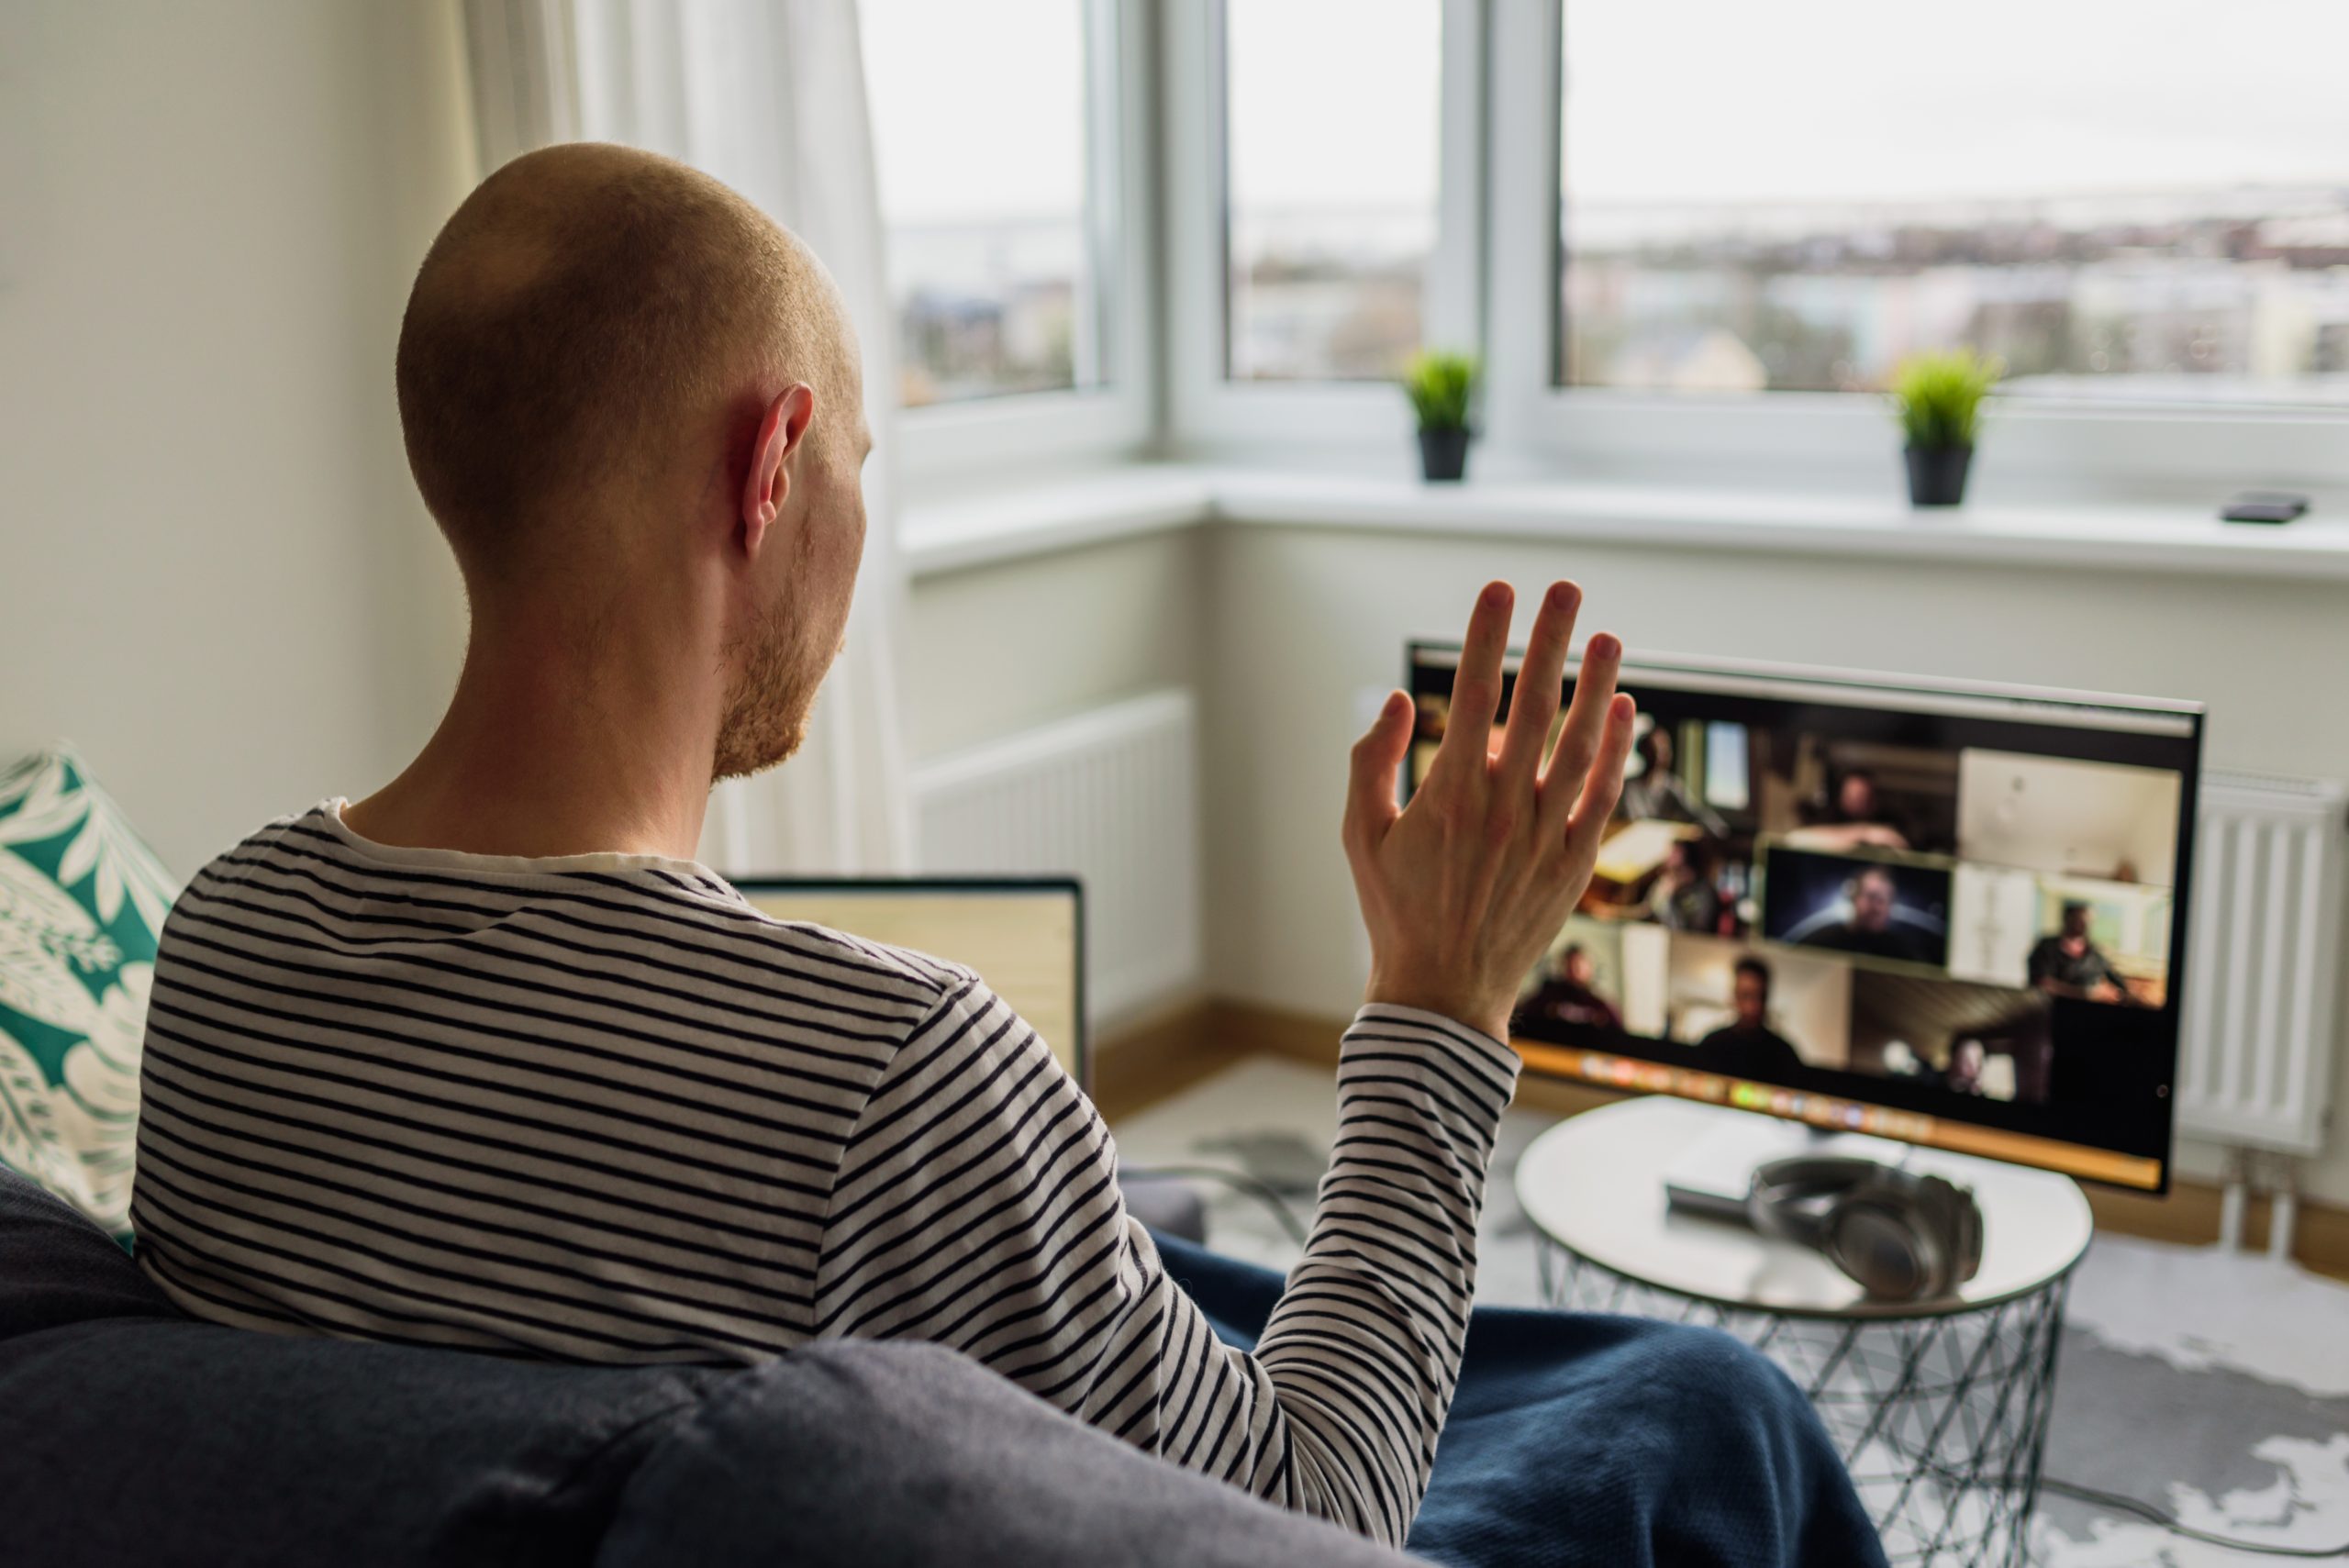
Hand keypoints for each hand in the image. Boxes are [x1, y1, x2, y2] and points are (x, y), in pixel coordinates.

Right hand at [1343, 581, 1635, 1041]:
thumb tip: (1400, 700)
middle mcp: (1505, 807)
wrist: (1443, 991)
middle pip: (1534, 704)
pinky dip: (1618, 749)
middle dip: (1550, 639)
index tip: (1499, 589)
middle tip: (1565, 587)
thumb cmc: (1394, 909)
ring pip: (1581, 744)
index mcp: (1450, 794)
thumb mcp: (1359, 834)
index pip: (1475, 694)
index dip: (1488, 636)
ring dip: (1597, 684)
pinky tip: (1625, 708)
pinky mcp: (1575, 862)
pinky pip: (1604, 794)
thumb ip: (1370, 762)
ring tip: (1607, 636)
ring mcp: (1547, 834)